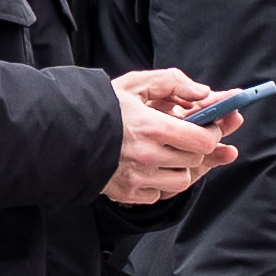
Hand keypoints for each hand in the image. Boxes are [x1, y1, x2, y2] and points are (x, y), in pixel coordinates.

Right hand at [104, 72, 237, 204]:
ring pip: (182, 181)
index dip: (212, 133)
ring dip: (180, 167)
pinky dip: (159, 183)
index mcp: (153, 128)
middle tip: (184, 137)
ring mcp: (138, 178)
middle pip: (196, 160)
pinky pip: (160, 194)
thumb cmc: (100, 107)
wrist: (63, 134)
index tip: (208, 127)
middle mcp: (148, 157)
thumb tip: (202, 92)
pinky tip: (149, 167)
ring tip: (165, 153)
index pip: (204, 140)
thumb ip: (172, 82)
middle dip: (195, 148)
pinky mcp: (128, 193)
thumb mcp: (134, 84)